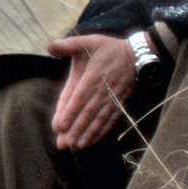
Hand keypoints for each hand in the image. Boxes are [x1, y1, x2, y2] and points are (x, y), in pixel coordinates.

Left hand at [47, 33, 137, 150]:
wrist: (137, 56)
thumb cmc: (109, 49)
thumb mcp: (89, 41)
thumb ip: (68, 45)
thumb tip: (49, 47)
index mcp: (92, 76)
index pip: (79, 98)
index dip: (69, 113)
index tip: (59, 127)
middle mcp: (102, 90)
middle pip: (87, 113)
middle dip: (75, 129)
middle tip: (63, 144)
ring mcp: (112, 99)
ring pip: (98, 120)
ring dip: (87, 134)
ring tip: (75, 146)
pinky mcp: (120, 105)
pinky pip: (110, 121)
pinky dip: (101, 132)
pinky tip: (91, 141)